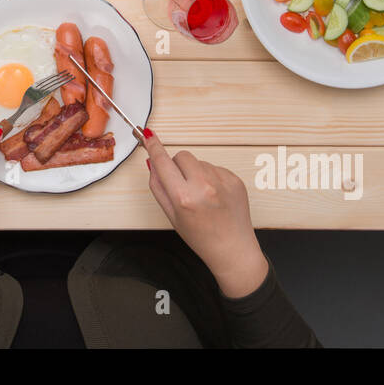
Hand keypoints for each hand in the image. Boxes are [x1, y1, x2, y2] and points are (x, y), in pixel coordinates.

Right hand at [143, 131, 268, 297]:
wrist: (232, 248)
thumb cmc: (200, 236)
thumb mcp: (171, 215)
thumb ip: (158, 187)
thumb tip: (152, 162)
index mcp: (184, 197)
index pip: (163, 162)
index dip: (154, 147)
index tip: (148, 136)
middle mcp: (204, 186)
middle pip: (182, 156)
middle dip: (177, 165)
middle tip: (181, 185)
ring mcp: (222, 181)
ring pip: (199, 162)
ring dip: (195, 172)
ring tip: (202, 196)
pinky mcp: (235, 179)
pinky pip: (215, 168)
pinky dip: (211, 178)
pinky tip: (215, 196)